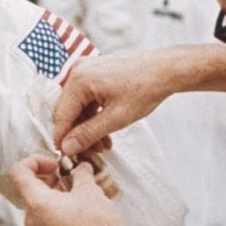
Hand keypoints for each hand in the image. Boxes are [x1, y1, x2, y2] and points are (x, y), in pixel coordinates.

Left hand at [9, 155, 156, 225]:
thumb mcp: (89, 190)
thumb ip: (80, 172)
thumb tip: (80, 167)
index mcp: (37, 203)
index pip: (18, 172)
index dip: (34, 161)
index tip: (54, 164)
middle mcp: (33, 219)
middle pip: (28, 187)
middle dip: (48, 176)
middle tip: (68, 173)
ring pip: (38, 202)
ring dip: (54, 190)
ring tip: (76, 189)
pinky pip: (45, 216)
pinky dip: (57, 205)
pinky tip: (77, 205)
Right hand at [54, 44, 225, 156]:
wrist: (165, 69)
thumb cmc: (145, 88)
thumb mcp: (116, 118)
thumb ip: (88, 133)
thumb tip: (67, 147)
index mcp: (79, 80)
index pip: (61, 115)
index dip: (63, 139)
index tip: (67, 156)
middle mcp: (77, 71)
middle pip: (67, 110)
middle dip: (78, 133)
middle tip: (90, 152)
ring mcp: (85, 69)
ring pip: (77, 106)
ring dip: (87, 126)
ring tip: (103, 144)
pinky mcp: (93, 72)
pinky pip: (85, 97)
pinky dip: (93, 114)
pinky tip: (105, 130)